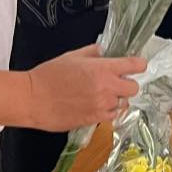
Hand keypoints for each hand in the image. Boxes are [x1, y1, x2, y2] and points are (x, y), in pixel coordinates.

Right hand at [25, 45, 144, 130]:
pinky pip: (112, 115)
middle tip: (116, 82)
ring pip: (123, 103)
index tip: (137, 65)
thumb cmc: (49, 75)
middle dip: (128, 84)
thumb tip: (104, 51)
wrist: (33, 99)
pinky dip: (108, 111)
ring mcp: (102, 105)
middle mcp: (107, 87)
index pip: (135, 65)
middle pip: (134, 88)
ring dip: (117, 99)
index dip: (138, 64)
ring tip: (101, 95)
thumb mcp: (72, 56)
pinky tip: (97, 105)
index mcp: (103, 68)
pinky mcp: (95, 119)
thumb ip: (93, 53)